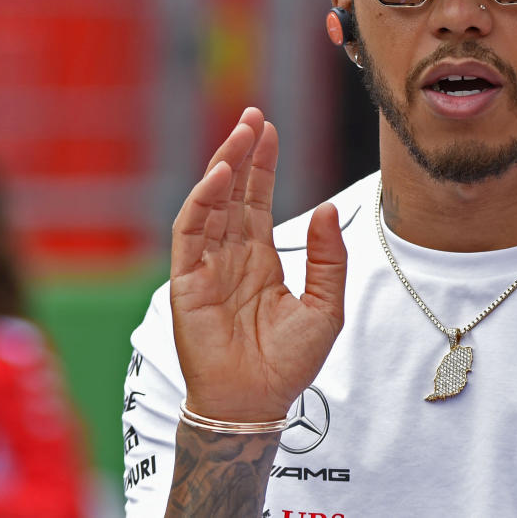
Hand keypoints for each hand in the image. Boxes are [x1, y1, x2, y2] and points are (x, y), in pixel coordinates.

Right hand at [169, 108, 346, 421]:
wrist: (257, 403)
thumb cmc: (289, 363)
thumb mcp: (326, 305)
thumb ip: (328, 258)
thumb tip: (330, 208)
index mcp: (260, 258)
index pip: (257, 199)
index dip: (262, 163)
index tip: (269, 128)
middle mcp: (230, 255)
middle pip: (233, 192)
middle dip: (241, 152)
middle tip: (253, 115)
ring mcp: (206, 266)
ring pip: (210, 203)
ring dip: (223, 167)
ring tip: (240, 133)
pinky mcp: (186, 281)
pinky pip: (191, 232)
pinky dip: (202, 201)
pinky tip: (219, 176)